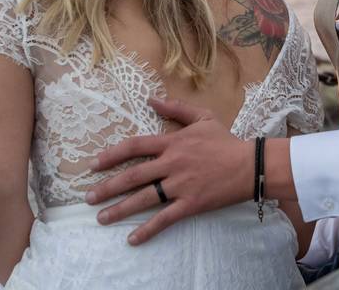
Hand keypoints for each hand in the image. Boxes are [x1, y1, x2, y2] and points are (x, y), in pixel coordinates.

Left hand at [85, 98, 254, 244]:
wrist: (249, 165)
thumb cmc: (226, 141)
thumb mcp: (203, 117)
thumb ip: (176, 108)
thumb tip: (152, 99)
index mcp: (173, 143)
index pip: (135, 147)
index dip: (112, 155)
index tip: (93, 164)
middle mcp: (172, 164)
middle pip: (133, 176)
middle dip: (108, 187)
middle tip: (89, 197)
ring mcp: (180, 185)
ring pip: (144, 198)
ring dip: (120, 209)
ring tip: (101, 218)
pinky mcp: (190, 204)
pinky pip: (165, 219)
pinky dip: (148, 230)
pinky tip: (132, 239)